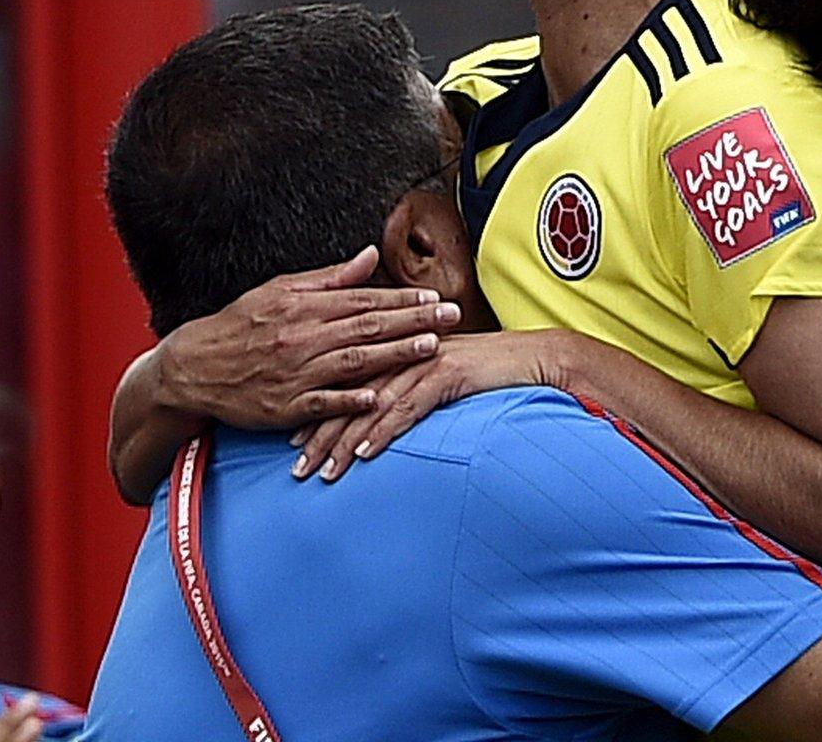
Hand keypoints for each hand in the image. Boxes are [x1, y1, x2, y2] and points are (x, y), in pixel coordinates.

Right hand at [154, 246, 461, 429]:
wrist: (191, 368)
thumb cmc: (240, 326)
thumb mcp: (279, 291)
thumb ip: (329, 278)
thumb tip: (370, 257)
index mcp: (303, 308)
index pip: (363, 300)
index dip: (401, 298)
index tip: (434, 296)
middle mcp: (303, 338)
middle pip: (367, 327)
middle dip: (413, 320)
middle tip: (451, 316)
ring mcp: (295, 374)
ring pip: (352, 362)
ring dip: (394, 354)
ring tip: (429, 348)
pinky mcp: (285, 407)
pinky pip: (321, 403)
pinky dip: (348, 400)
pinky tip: (376, 398)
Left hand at [288, 330, 561, 481]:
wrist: (530, 357)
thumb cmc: (484, 371)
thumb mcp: (436, 375)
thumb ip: (405, 389)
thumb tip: (376, 419)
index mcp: (394, 349)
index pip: (343, 383)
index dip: (314, 412)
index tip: (290, 442)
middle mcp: (402, 351)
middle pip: (349, 395)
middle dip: (318, 434)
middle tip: (295, 467)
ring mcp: (423, 360)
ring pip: (372, 405)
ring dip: (343, 441)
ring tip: (322, 472)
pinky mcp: (446, 374)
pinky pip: (408, 408)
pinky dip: (383, 432)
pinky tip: (364, 454)